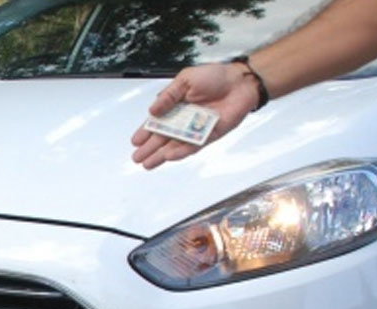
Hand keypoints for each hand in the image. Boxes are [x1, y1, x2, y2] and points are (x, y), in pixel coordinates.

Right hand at [131, 63, 260, 169]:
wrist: (240, 82)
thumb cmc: (215, 76)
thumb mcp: (185, 80)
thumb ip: (168, 96)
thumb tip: (152, 110)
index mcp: (176, 106)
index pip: (157, 122)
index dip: (145, 132)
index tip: (135, 141)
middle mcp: (184, 119)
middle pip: (163, 137)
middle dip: (150, 149)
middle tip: (137, 158)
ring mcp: (196, 129)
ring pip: (175, 145)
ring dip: (161, 155)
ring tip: (148, 164)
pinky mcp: (209, 135)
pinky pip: (193, 145)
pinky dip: (182, 151)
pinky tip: (169, 156)